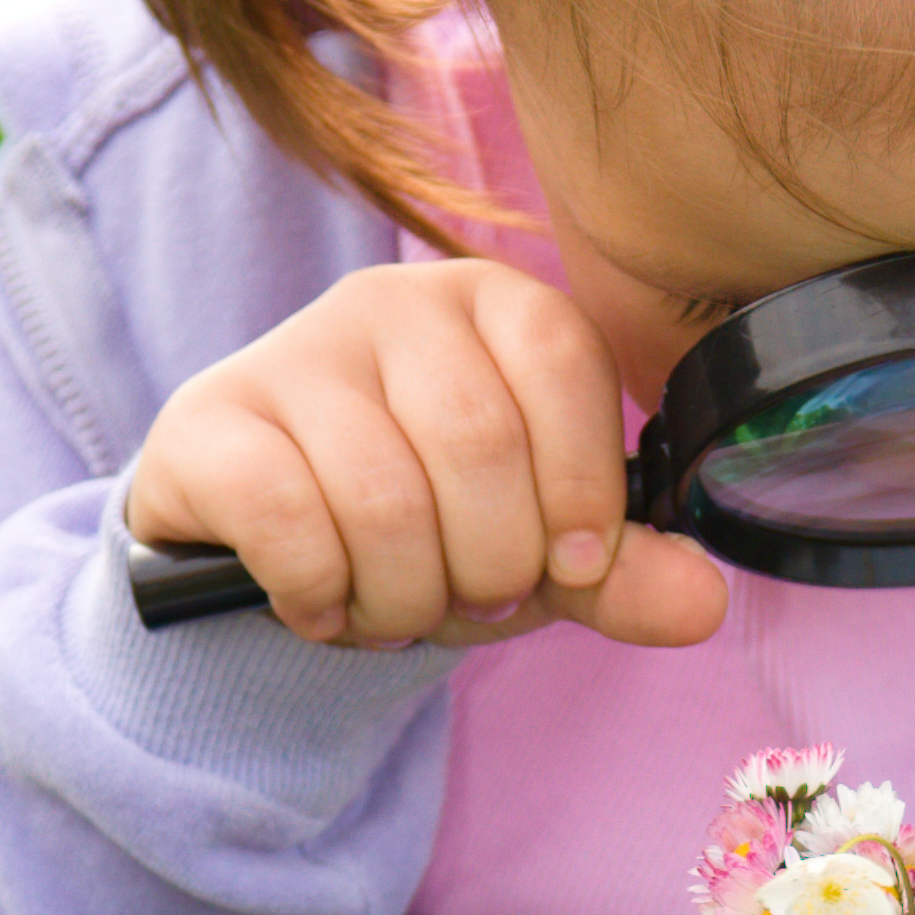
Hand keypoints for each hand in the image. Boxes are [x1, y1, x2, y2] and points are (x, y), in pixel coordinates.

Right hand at [124, 260, 728, 652]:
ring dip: (401, 597)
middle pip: (477, 443)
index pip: (564, 364)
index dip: (580, 489)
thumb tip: (703, 604)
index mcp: (493, 303)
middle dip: (488, 566)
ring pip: (384, 496)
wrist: (268, 545)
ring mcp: (293, 351)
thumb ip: (620, 573)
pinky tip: (320, 604)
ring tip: (392, 612)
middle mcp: (393, 302)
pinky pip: (289, 518)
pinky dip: (320, 592)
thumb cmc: (426, 526)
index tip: (568, 568)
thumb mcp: (536, 554)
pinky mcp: (210, 420)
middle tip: (466, 604)